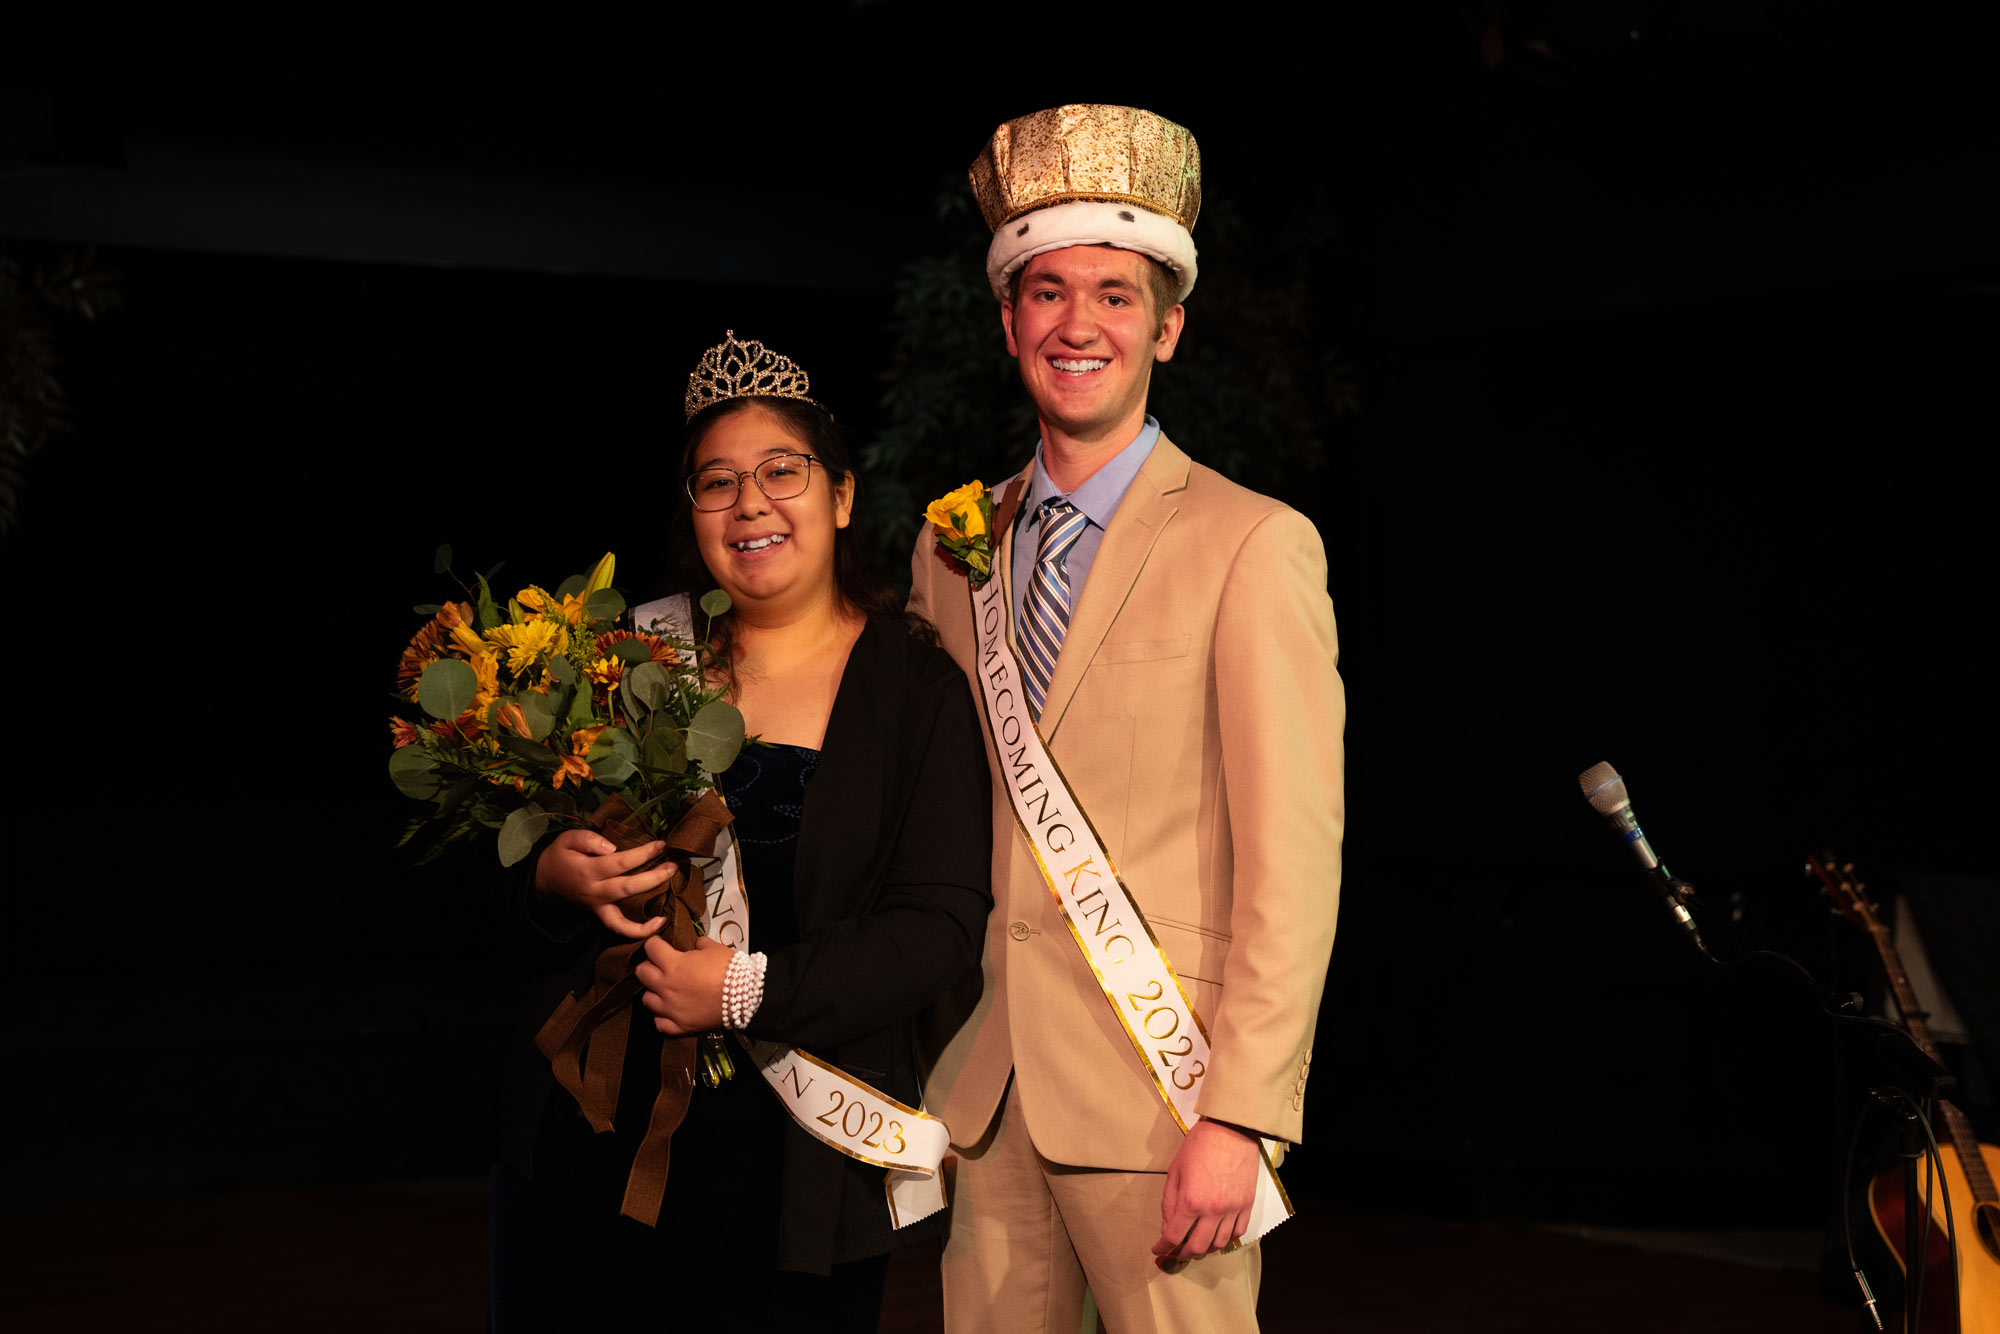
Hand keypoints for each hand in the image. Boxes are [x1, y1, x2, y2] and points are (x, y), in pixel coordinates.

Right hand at [533, 829, 675, 938]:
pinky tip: (658, 924)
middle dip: (654, 878)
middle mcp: (595, 892)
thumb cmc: (562, 855)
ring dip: (649, 913)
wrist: (547, 878)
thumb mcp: (568, 839)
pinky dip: (638, 931)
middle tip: (673, 866)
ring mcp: (598, 907)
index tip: (661, 845)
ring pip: (624, 918)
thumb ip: (588, 839)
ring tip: (669, 906)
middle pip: (628, 888)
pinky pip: (619, 928)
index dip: (643, 854)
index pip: (620, 862)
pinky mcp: (601, 914)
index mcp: (588, 871)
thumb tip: (611, 846)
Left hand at [636, 935, 732, 1034]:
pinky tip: (669, 1010)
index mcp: (674, 965)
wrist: (744, 995)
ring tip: (664, 989)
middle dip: (649, 966)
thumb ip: (699, 944)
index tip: (660, 944)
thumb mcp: (714, 948)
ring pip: (646, 999)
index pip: (650, 948)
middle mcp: (667, 986)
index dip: (655, 944)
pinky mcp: (679, 1025)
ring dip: (653, 992)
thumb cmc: (729, 969)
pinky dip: (662, 1016)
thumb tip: (696, 944)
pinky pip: (659, 1023)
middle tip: (660, 965)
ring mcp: (671, 1008)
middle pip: (642, 973)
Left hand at [1153, 1118, 1260, 1266]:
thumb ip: (1169, 1202)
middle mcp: (1212, 1211)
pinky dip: (1225, 1239)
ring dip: (1205, 1250)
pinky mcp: (1247, 1204)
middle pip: (1197, 1248)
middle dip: (1182, 1254)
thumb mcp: (1175, 1171)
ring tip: (1196, 1245)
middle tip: (1175, 1252)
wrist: (1231, 1130)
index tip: (1158, 1250)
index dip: (1163, 1248)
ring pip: (1218, 1244)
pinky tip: (1217, 1235)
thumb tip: (1167, 1226)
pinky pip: (1237, 1233)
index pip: (1173, 1237)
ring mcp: (1232, 1209)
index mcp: (1190, 1201)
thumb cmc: (1199, 1146)